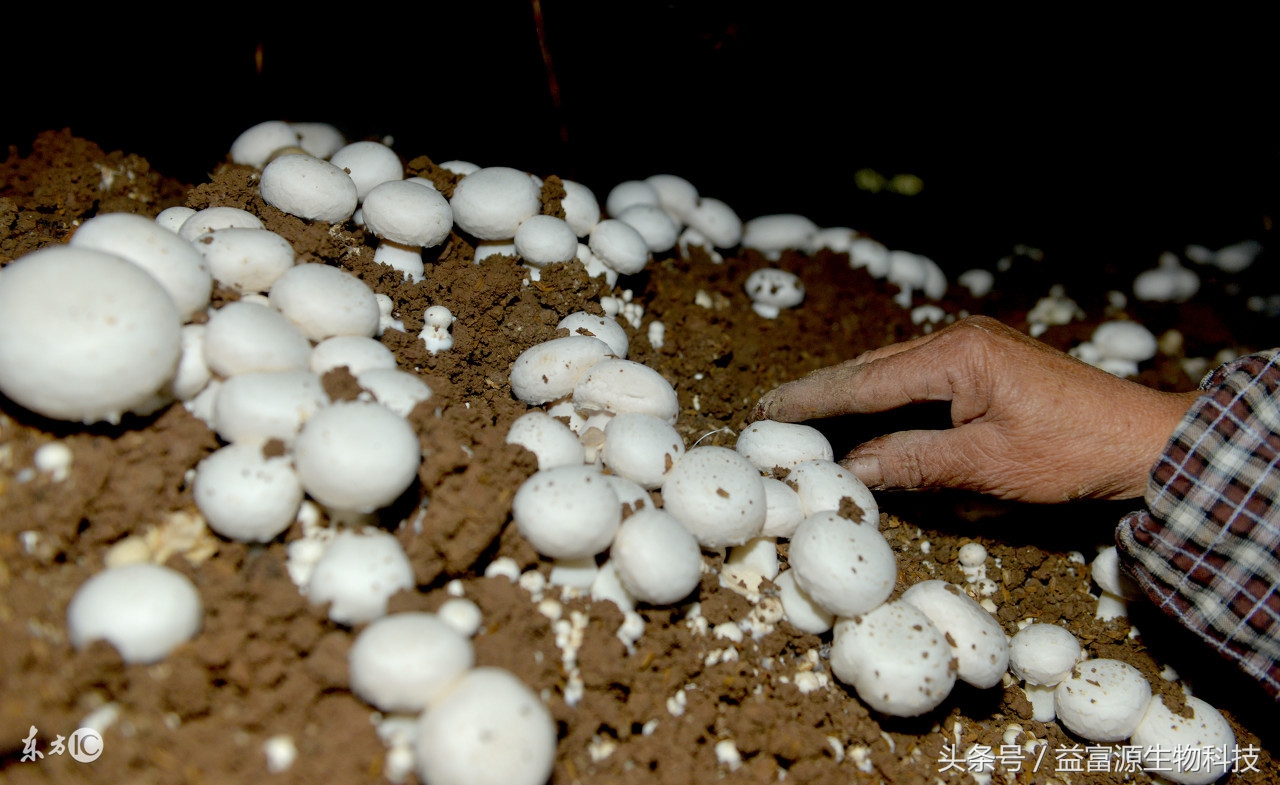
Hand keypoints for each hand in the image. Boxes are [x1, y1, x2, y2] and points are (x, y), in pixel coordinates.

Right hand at [750, 316, 1199, 502]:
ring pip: (893, 370)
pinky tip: (863, 411)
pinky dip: (884, 395)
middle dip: (821, 392)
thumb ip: (912, 462)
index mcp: (957, 355)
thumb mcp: (986, 467)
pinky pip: (918, 377)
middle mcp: (960, 340)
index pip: (866, 382)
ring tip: (803, 413)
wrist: (1142, 439)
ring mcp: (975, 347)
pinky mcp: (986, 363)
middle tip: (770, 410)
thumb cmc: (1070, 453)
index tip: (767, 410)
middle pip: (872, 368)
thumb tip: (850, 468)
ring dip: (850, 393)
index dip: (812, 400)